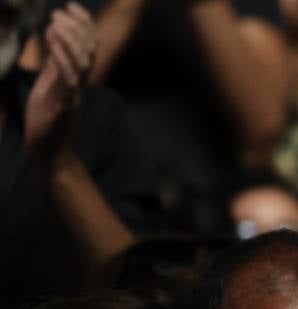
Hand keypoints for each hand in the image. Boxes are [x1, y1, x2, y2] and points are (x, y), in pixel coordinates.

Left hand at [24, 4, 97, 160]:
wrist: (48, 146)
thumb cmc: (48, 114)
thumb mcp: (51, 81)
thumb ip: (56, 60)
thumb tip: (55, 34)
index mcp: (77, 76)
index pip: (90, 46)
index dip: (85, 24)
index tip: (72, 6)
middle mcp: (80, 83)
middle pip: (89, 51)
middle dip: (77, 28)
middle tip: (59, 13)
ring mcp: (73, 93)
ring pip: (82, 62)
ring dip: (69, 39)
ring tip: (54, 22)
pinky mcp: (63, 104)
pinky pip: (67, 78)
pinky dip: (61, 58)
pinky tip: (52, 41)